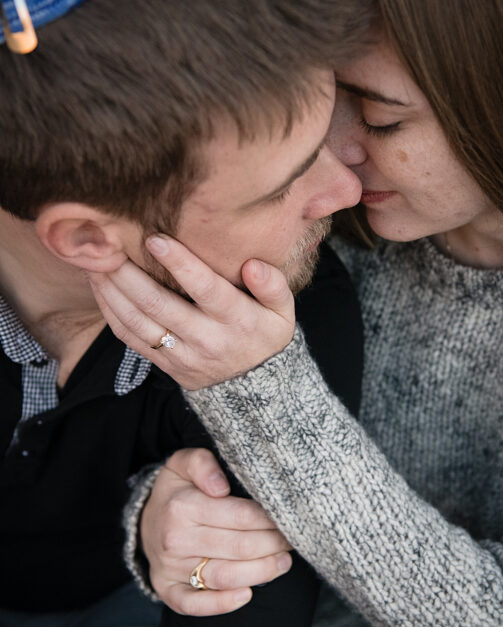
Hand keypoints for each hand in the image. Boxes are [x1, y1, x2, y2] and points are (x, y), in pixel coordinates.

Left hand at [88, 234, 294, 389]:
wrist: (255, 388)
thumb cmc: (265, 335)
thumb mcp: (283, 312)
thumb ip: (273, 286)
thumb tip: (252, 265)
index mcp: (238, 320)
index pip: (207, 289)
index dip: (180, 264)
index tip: (155, 239)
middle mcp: (208, 339)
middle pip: (159, 304)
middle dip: (128, 273)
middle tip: (107, 245)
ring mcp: (183, 354)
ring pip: (137, 322)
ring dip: (111, 290)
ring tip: (95, 262)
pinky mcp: (165, 364)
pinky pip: (130, 338)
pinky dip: (110, 311)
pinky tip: (100, 287)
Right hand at [140, 448, 292, 615]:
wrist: (145, 520)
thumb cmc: (178, 490)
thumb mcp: (184, 464)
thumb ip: (202, 463)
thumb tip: (220, 486)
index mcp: (182, 507)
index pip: (241, 517)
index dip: (271, 520)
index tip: (290, 518)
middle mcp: (175, 540)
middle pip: (239, 547)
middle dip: (274, 545)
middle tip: (294, 540)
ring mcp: (170, 568)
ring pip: (225, 576)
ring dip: (261, 572)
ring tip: (283, 563)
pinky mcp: (167, 590)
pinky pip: (194, 604)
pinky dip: (221, 604)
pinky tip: (247, 595)